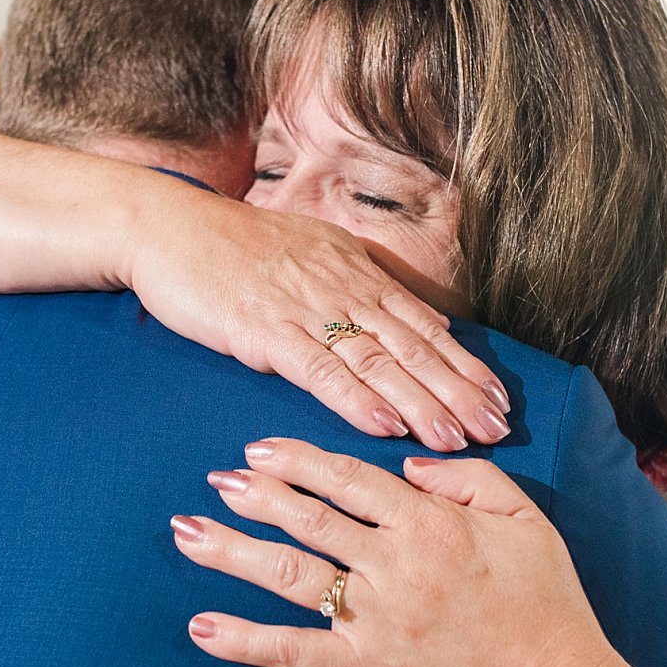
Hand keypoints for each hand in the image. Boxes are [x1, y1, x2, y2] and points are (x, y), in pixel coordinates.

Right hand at [125, 197, 512, 454]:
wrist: (167, 227)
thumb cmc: (230, 248)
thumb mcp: (309, 255)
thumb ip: (358, 287)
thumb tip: (411, 316)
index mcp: (354, 271)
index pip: (424, 324)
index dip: (465, 365)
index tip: (499, 401)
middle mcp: (341, 287)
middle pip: (412, 346)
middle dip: (458, 392)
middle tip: (497, 431)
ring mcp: (304, 308)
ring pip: (376, 361)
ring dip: (420, 402)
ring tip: (456, 438)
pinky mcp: (264, 328)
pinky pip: (319, 369)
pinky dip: (355, 399)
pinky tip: (385, 426)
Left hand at [171, 438, 639, 666]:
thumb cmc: (551, 614)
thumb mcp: (530, 525)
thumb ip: (472, 482)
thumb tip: (411, 465)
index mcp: (433, 523)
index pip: (350, 478)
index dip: (299, 460)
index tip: (260, 449)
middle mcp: (397, 565)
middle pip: (309, 518)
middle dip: (254, 494)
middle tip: (216, 479)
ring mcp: (378, 619)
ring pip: (289, 574)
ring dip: (232, 551)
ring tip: (187, 533)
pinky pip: (292, 652)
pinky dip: (243, 641)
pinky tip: (201, 628)